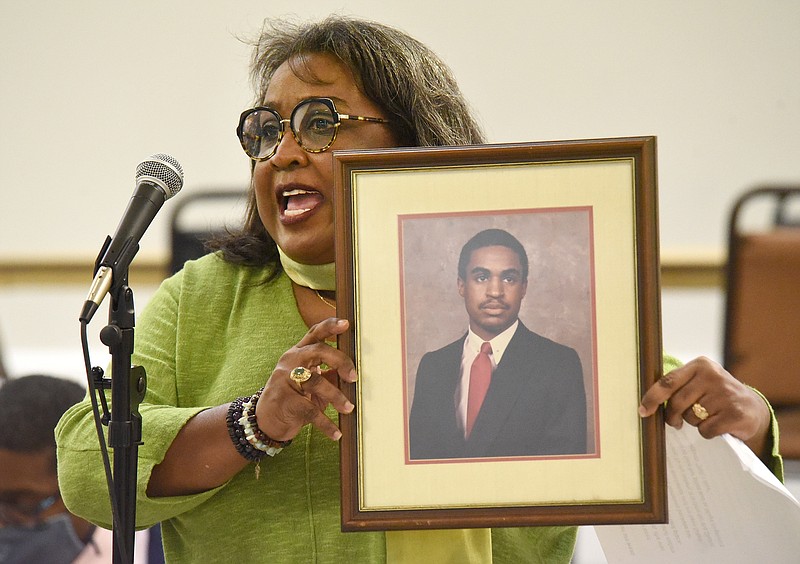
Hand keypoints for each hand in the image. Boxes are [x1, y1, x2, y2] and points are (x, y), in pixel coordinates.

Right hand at [256, 317, 356, 441]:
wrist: (265, 422)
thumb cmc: (295, 399)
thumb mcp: (313, 384)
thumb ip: (330, 375)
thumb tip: (355, 373)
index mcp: (298, 353)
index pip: (314, 334)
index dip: (330, 326)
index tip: (346, 323)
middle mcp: (290, 362)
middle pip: (317, 351)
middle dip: (340, 361)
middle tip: (354, 377)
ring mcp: (284, 380)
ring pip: (315, 381)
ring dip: (336, 396)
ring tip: (349, 409)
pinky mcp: (284, 402)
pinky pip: (309, 411)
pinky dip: (326, 423)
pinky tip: (336, 432)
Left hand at [639, 356, 770, 457]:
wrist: (753, 408)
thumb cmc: (716, 395)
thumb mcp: (699, 382)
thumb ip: (677, 386)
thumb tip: (646, 404)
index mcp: (701, 365)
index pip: (668, 382)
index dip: (652, 398)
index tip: (643, 411)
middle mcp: (714, 376)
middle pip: (677, 403)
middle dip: (672, 416)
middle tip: (676, 422)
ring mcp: (726, 395)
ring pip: (691, 418)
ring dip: (694, 423)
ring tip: (707, 416)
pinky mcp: (736, 414)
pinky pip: (706, 430)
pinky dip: (707, 432)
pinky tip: (718, 425)